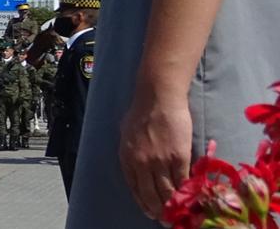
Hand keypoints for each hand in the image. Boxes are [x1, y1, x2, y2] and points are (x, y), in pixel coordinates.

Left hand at [119, 90, 191, 221]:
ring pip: (168, 191)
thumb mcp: (126, 135)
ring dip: (174, 204)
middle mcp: (141, 163)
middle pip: (151, 194)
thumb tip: (138, 168)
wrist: (158, 98)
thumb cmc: (141, 112)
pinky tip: (190, 196)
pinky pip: (183, 180)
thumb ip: (132, 153)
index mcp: (127, 158)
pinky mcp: (179, 157)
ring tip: (179, 211)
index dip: (143, 203)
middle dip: (159, 209)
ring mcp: (160, 161)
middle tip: (166, 218)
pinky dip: (187, 190)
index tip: (150, 211)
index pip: (135, 188)